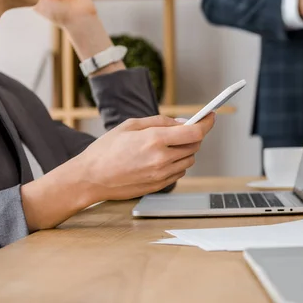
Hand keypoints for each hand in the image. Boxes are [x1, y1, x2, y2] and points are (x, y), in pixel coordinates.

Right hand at [76, 114, 215, 201]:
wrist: (91, 178)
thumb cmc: (107, 149)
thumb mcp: (131, 125)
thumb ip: (160, 121)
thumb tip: (182, 122)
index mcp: (155, 140)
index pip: (195, 132)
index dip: (207, 123)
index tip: (211, 116)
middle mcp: (162, 159)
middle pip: (195, 145)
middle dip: (194, 135)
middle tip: (184, 129)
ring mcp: (161, 175)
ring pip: (189, 160)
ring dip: (185, 150)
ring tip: (167, 145)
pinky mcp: (159, 186)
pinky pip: (179, 172)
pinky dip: (177, 163)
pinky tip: (161, 158)